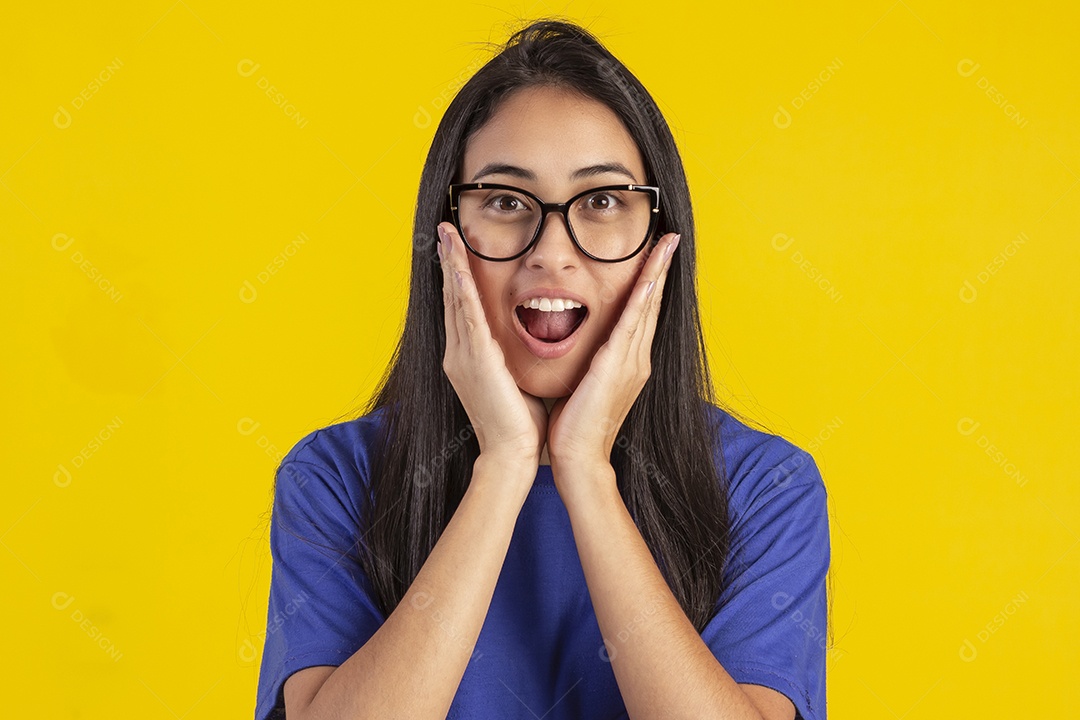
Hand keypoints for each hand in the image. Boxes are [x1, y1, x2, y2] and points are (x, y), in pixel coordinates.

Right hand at [436, 221, 547, 469]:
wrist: (511, 455)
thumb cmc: (519, 424)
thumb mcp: (513, 381)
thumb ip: (511, 359)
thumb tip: (526, 343)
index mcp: (468, 358)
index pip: (462, 309)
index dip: (457, 278)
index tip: (456, 251)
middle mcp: (459, 353)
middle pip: (452, 297)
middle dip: (448, 262)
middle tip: (444, 230)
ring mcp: (463, 355)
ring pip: (456, 299)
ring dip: (450, 264)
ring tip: (447, 235)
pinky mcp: (475, 359)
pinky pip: (467, 314)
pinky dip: (460, 287)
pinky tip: (457, 265)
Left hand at [547, 232, 680, 493]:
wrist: (578, 460)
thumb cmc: (575, 427)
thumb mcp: (585, 385)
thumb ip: (590, 362)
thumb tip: (582, 347)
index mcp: (628, 362)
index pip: (641, 313)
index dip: (650, 282)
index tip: (656, 255)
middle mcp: (636, 359)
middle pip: (651, 304)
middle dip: (660, 269)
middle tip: (669, 237)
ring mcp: (631, 363)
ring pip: (646, 308)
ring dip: (656, 274)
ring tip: (665, 245)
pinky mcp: (617, 367)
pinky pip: (632, 325)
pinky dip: (642, 298)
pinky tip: (649, 277)